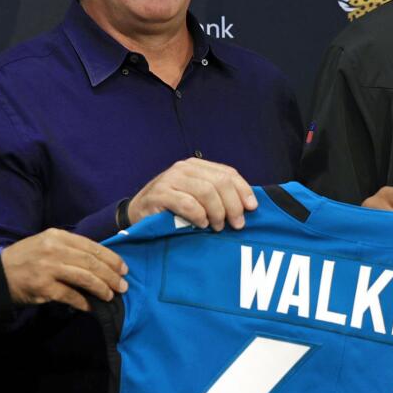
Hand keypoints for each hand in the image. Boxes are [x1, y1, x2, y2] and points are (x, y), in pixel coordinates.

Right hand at [1, 229, 127, 310]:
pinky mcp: (44, 287)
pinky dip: (84, 302)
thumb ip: (70, 249)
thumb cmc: (26, 259)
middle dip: (111, 276)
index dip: (111, 259)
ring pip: (85, 278)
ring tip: (110, 296)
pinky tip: (91, 307)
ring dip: (102, 289)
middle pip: (92, 263)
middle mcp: (54, 249)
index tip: (123, 269)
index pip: (92, 246)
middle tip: (123, 286)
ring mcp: (49, 268)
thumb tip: (99, 262)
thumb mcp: (47, 244)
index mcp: (58, 236)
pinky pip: (71, 295)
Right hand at [128, 159, 257, 230]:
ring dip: (217, 212)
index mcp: (197, 166)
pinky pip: (187, 203)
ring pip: (206, 192)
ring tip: (217, 226)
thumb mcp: (198, 198)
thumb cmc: (174, 208)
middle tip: (236, 224)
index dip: (243, 190)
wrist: (139, 213)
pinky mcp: (160, 194)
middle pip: (220, 182)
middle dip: (233, 205)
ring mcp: (171, 179)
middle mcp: (185, 168)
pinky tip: (201, 224)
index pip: (228, 173)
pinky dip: (198, 215)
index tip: (252, 208)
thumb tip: (249, 206)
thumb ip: (219, 196)